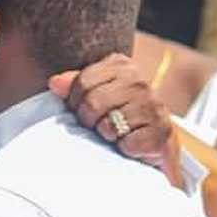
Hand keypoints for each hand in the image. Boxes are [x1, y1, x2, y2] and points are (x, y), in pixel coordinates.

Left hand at [49, 53, 178, 181]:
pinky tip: (133, 145)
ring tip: (118, 135)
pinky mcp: (162, 132)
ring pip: (109, 126)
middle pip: (92, 104)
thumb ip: (75, 86)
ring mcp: (153, 105)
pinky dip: (125, 150)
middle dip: (90, 122)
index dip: (76, 103)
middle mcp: (139, 81)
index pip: (82, 83)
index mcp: (121, 66)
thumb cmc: (119, 117)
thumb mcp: (95, 96)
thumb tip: (55, 83)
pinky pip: (127, 144)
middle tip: (100, 127)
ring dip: (108, 137)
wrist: (157, 143)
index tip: (87, 112)